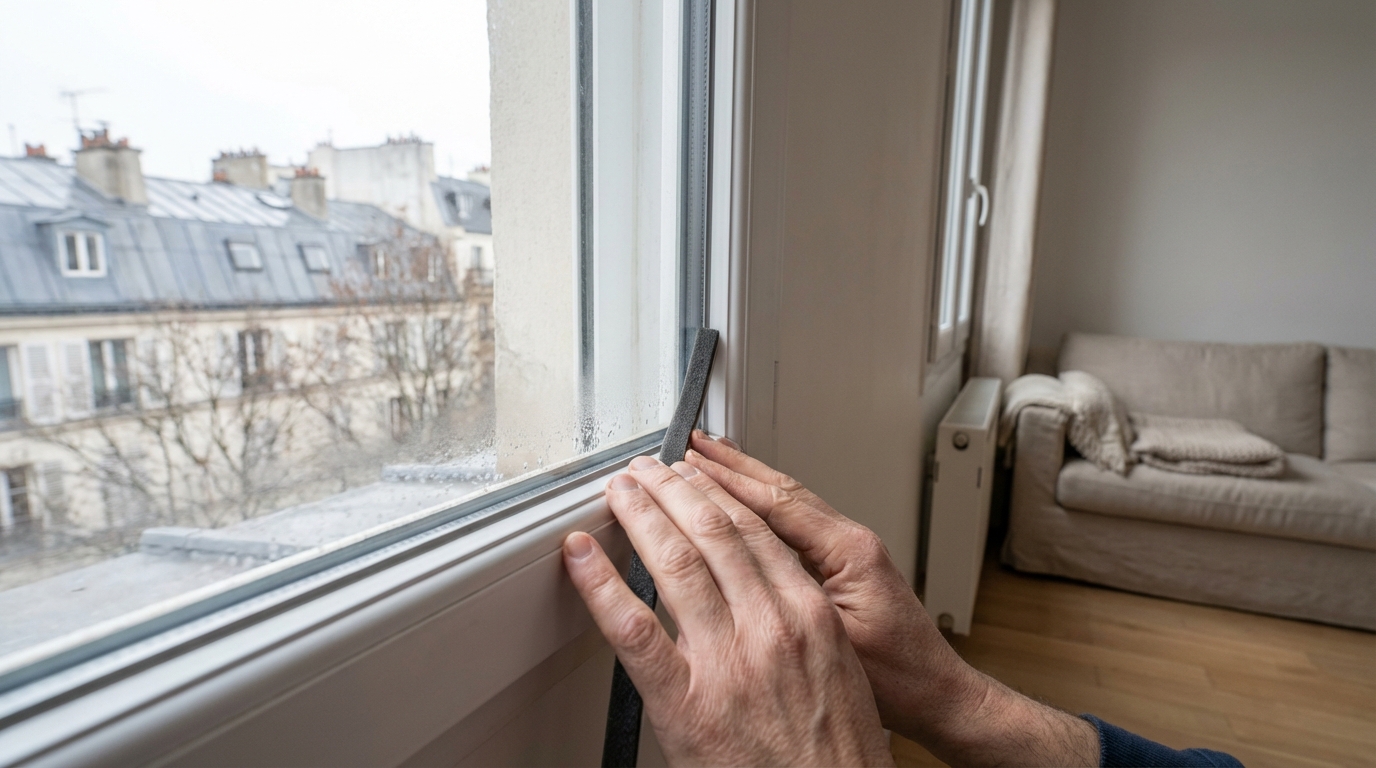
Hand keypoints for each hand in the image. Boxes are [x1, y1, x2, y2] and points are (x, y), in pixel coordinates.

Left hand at [563, 455, 893, 766]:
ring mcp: (726, 663)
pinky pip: (632, 630)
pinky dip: (601, 585)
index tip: (695, 476)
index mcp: (809, 616)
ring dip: (641, 516)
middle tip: (648, 470)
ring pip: (676, 563)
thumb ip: (800, 624)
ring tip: (620, 491)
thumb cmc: (836, 756)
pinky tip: (581, 556)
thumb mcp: (839, 672)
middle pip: (713, 533)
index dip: (717, 494)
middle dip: (673, 490)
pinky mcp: (684, 703)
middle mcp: (769, 628)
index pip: (755, 532)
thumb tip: (762, 591)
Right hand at [685, 432, 1098, 766]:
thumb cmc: (899, 680)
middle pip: (783, 491)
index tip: (694, 464)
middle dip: (735, 466)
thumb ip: (792, 601)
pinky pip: (796, 524)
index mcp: (851, 552)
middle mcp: (852, 541)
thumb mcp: (837, 641)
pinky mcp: (846, 565)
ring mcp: (850, 550)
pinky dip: (763, 508)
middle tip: (694, 444)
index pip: (780, 504)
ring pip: (790, 503)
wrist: (937, 695)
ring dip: (748, 481)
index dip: (731, 483)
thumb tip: (739, 570)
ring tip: (711, 459)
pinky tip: (741, 505)